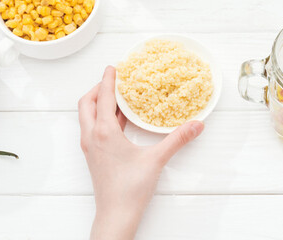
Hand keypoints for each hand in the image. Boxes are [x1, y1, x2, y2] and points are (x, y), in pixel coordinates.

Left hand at [78, 66, 204, 239]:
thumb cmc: (130, 189)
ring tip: (118, 99)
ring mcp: (91, 148)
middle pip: (86, 103)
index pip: (103, 97)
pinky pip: (93, 129)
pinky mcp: (94, 156)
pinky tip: (119, 122)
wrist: (116, 214)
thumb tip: (196, 125)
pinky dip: (102, 118)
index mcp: (104, 132)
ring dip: (98, 103)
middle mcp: (92, 137)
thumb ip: (177, 139)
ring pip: (87, 116)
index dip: (108, 80)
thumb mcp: (157, 160)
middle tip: (113, 81)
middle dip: (98, 89)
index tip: (114, 68)